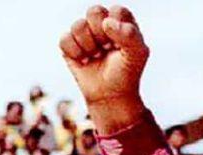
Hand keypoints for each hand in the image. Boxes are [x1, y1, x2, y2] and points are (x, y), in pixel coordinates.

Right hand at [59, 5, 150, 132]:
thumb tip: (106, 23)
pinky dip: (75, 53)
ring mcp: (84, 33)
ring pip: (78, 25)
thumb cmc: (126, 73)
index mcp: (121, 20)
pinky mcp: (69, 44)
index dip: (116, 28)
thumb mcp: (138, 54)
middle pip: (94, 11)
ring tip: (96, 56)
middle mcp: (102, 22)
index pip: (116, 10)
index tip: (119, 45)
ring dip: (88, 46)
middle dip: (100, 34)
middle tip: (106, 48)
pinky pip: (65, 39)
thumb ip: (129, 34)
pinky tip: (84, 60)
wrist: (109, 96)